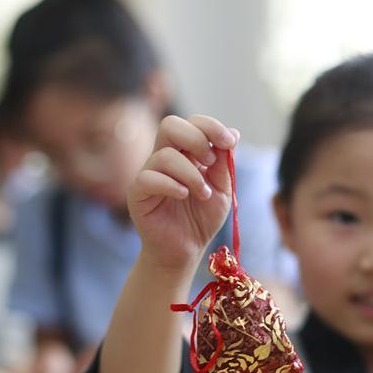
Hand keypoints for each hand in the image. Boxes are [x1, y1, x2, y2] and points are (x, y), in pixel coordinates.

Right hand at [129, 115, 238, 273]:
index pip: (192, 123)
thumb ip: (225, 163)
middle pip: (170, 125)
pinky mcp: (138, 193)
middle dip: (196, 139)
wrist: (186, 249)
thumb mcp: (222, 189)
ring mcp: (148, 174)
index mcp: (185, 153)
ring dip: (192, 174)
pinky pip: (149, 178)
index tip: (229, 142)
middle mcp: (164, 158)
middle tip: (210, 161)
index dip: (211, 126)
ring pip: (165, 155)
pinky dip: (172, 185)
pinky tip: (184, 196)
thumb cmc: (201, 218)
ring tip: (203, 193)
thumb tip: (234, 133)